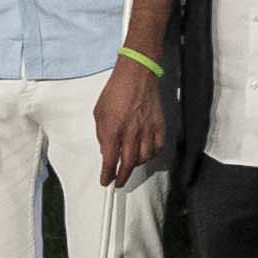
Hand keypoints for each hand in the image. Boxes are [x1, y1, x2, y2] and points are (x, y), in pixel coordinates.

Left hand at [91, 60, 164, 180]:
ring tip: (130, 166)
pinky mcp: (159, 125)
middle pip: (128, 164)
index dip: (107, 174)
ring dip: (136, 166)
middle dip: (122, 177)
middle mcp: (130, 132)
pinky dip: (151, 155)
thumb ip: (102, 134)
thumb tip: (106, 150)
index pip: (110, 160)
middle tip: (119, 183)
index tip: (106, 181)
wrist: (137, 75)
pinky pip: (157, 147)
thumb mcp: (99, 112)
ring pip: (144, 158)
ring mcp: (147, 129)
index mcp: (113, 129)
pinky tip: (146, 155)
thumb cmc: (116, 90)